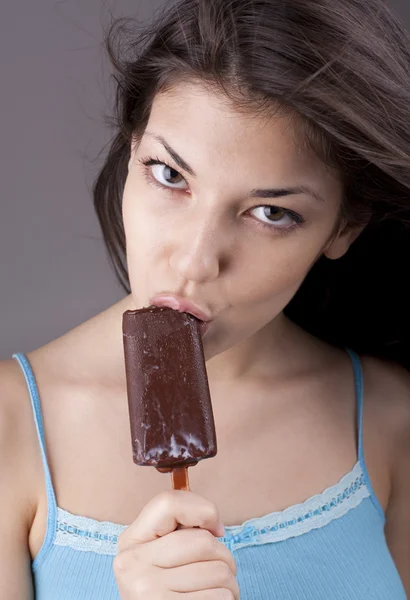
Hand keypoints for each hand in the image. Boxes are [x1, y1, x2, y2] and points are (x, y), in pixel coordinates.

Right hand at [114, 490, 239, 598]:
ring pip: (219, 571)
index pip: (168, 502)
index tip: (214, 528)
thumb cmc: (169, 589)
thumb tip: (214, 526)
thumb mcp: (161, 554)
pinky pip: (220, 597)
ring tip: (213, 590)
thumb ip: (179, 531)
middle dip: (224, 555)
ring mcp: (148, 593)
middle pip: (203, 542)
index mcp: (130, 541)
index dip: (202, 509)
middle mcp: (132, 565)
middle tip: (217, 568)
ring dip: (229, 582)